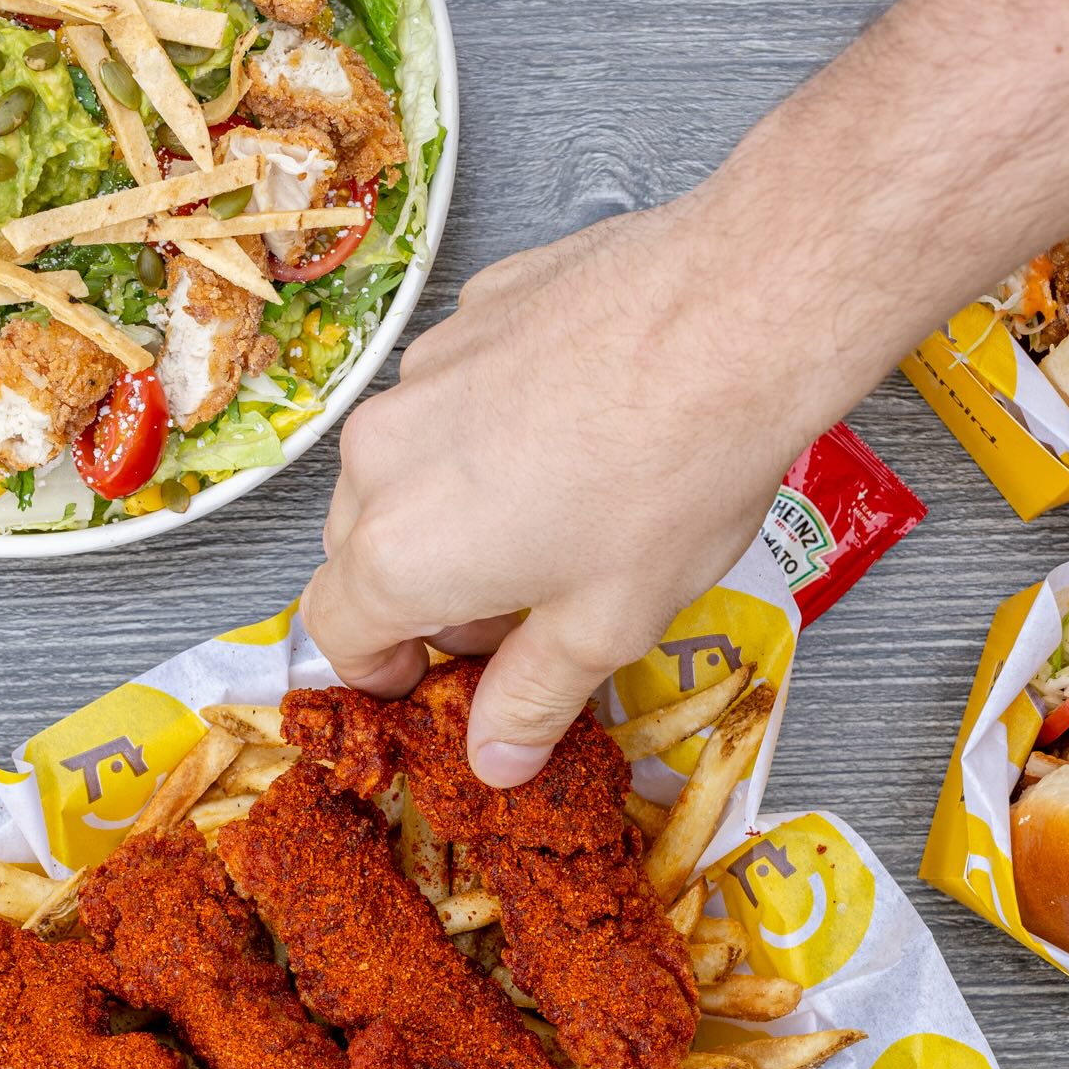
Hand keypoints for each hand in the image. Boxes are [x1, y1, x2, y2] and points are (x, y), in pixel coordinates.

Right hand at [305, 189, 842, 783]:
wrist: (735, 316)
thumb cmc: (674, 475)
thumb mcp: (607, 625)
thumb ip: (532, 699)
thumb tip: (495, 757)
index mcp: (398, 551)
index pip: (334, 633)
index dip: (378, 671)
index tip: (427, 680)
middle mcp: (384, 455)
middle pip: (360, 546)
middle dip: (421, 589)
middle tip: (512, 610)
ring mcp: (421, 372)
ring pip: (406, 461)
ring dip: (454, 502)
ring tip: (559, 511)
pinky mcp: (469, 311)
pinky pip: (454, 388)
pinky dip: (491, 423)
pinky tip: (580, 427)